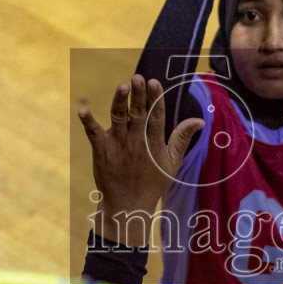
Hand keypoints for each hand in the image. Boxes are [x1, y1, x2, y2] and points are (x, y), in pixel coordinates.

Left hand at [79, 76, 203, 246]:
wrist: (127, 205)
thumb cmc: (152, 182)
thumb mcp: (172, 162)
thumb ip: (182, 139)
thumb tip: (199, 120)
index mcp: (154, 143)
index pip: (156, 117)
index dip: (156, 99)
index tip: (155, 82)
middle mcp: (136, 141)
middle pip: (137, 114)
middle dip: (138, 96)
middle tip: (138, 78)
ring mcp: (118, 145)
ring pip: (118, 119)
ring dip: (119, 103)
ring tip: (122, 87)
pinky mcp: (101, 151)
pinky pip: (93, 134)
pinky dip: (88, 123)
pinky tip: (83, 111)